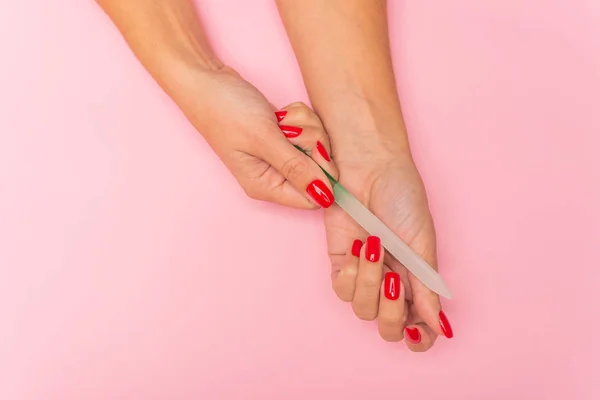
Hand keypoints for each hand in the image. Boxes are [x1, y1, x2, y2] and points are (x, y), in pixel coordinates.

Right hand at [171, 66, 335, 208]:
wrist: (207, 79)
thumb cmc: (226, 110)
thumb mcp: (264, 139)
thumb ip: (297, 168)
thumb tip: (326, 197)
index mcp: (266, 186)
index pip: (312, 198)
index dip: (321, 174)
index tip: (314, 149)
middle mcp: (274, 176)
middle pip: (319, 169)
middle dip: (311, 143)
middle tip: (289, 129)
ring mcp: (280, 155)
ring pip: (317, 146)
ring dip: (305, 126)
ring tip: (280, 119)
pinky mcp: (284, 138)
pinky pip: (310, 131)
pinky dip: (300, 118)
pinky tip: (281, 113)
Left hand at [326, 141, 453, 350]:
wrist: (371, 168)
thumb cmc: (402, 199)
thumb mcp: (421, 245)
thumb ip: (426, 288)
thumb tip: (441, 328)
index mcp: (417, 280)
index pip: (418, 326)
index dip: (418, 340)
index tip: (417, 334)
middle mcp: (391, 282)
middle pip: (388, 327)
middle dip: (391, 313)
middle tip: (394, 281)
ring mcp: (364, 274)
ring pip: (362, 310)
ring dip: (369, 283)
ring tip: (375, 247)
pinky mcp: (340, 262)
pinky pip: (341, 289)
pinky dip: (350, 273)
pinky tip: (358, 246)